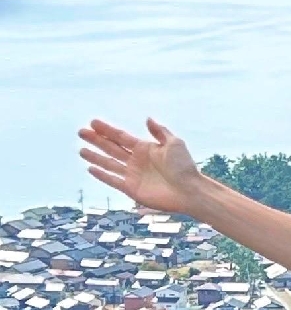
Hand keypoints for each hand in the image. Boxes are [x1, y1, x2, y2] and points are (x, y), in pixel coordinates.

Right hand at [78, 117, 205, 214]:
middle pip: (112, 148)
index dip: (107, 130)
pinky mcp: (132, 189)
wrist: (189, 191)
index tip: (93, 122)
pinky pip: (113, 180)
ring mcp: (133, 175)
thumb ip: (160, 131)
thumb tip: (148, 118)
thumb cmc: (184, 167)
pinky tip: (91, 168)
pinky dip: (102, 175)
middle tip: (81, 132)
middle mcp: (136, 161)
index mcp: (145, 148)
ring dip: (95, 157)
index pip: (121, 137)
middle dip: (96, 140)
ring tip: (82, 150)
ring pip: (109, 163)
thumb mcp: (174, 144)